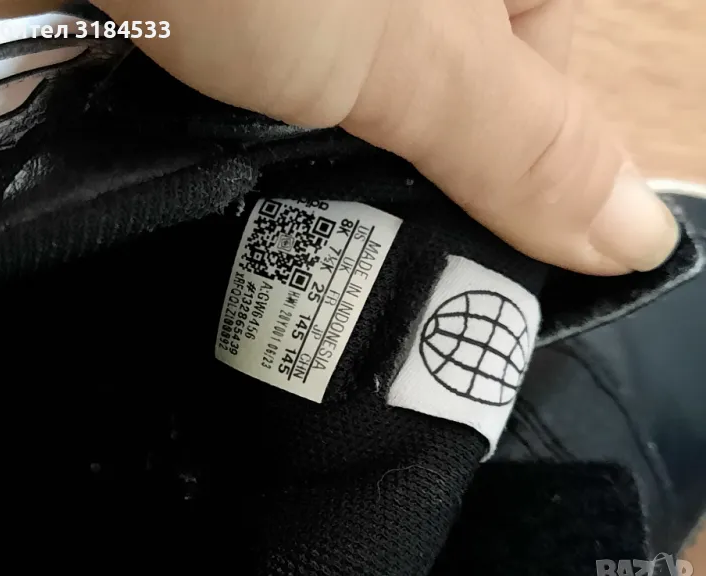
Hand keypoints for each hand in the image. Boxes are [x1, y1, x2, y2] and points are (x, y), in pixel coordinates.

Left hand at [0, 0, 680, 274]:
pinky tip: (249, 202)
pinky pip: (278, 123)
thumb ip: (523, 145)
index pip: (549, 86)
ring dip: (332, 188)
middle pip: (448, 115)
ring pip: (358, 127)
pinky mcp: (235, 47)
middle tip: (376, 255)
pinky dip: (267, 170)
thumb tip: (636, 239)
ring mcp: (313, 26)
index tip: (470, 246)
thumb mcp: (407, 49)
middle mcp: (407, 1)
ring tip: (304, 238)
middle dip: (410, 189)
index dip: (516, 175)